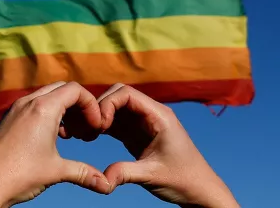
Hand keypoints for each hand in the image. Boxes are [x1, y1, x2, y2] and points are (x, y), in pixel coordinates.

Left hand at [0, 82, 110, 207]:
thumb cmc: (19, 175)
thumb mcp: (56, 171)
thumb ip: (85, 173)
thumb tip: (107, 185)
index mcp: (43, 108)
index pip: (75, 90)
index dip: (91, 105)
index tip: (96, 127)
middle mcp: (28, 102)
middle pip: (63, 89)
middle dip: (79, 105)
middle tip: (86, 127)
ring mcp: (16, 108)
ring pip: (48, 95)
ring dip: (64, 109)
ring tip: (70, 133)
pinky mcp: (9, 117)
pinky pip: (34, 104)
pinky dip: (49, 113)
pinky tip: (51, 136)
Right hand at [97, 84, 239, 207]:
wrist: (198, 191)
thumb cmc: (183, 180)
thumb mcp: (153, 175)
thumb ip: (125, 173)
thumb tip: (101, 179)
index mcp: (159, 115)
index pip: (127, 94)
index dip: (108, 103)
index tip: (99, 124)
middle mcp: (150, 114)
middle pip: (119, 95)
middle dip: (101, 107)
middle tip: (90, 128)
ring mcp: (143, 123)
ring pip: (116, 107)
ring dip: (100, 116)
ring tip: (86, 132)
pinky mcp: (137, 134)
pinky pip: (116, 122)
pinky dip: (103, 126)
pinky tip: (91, 136)